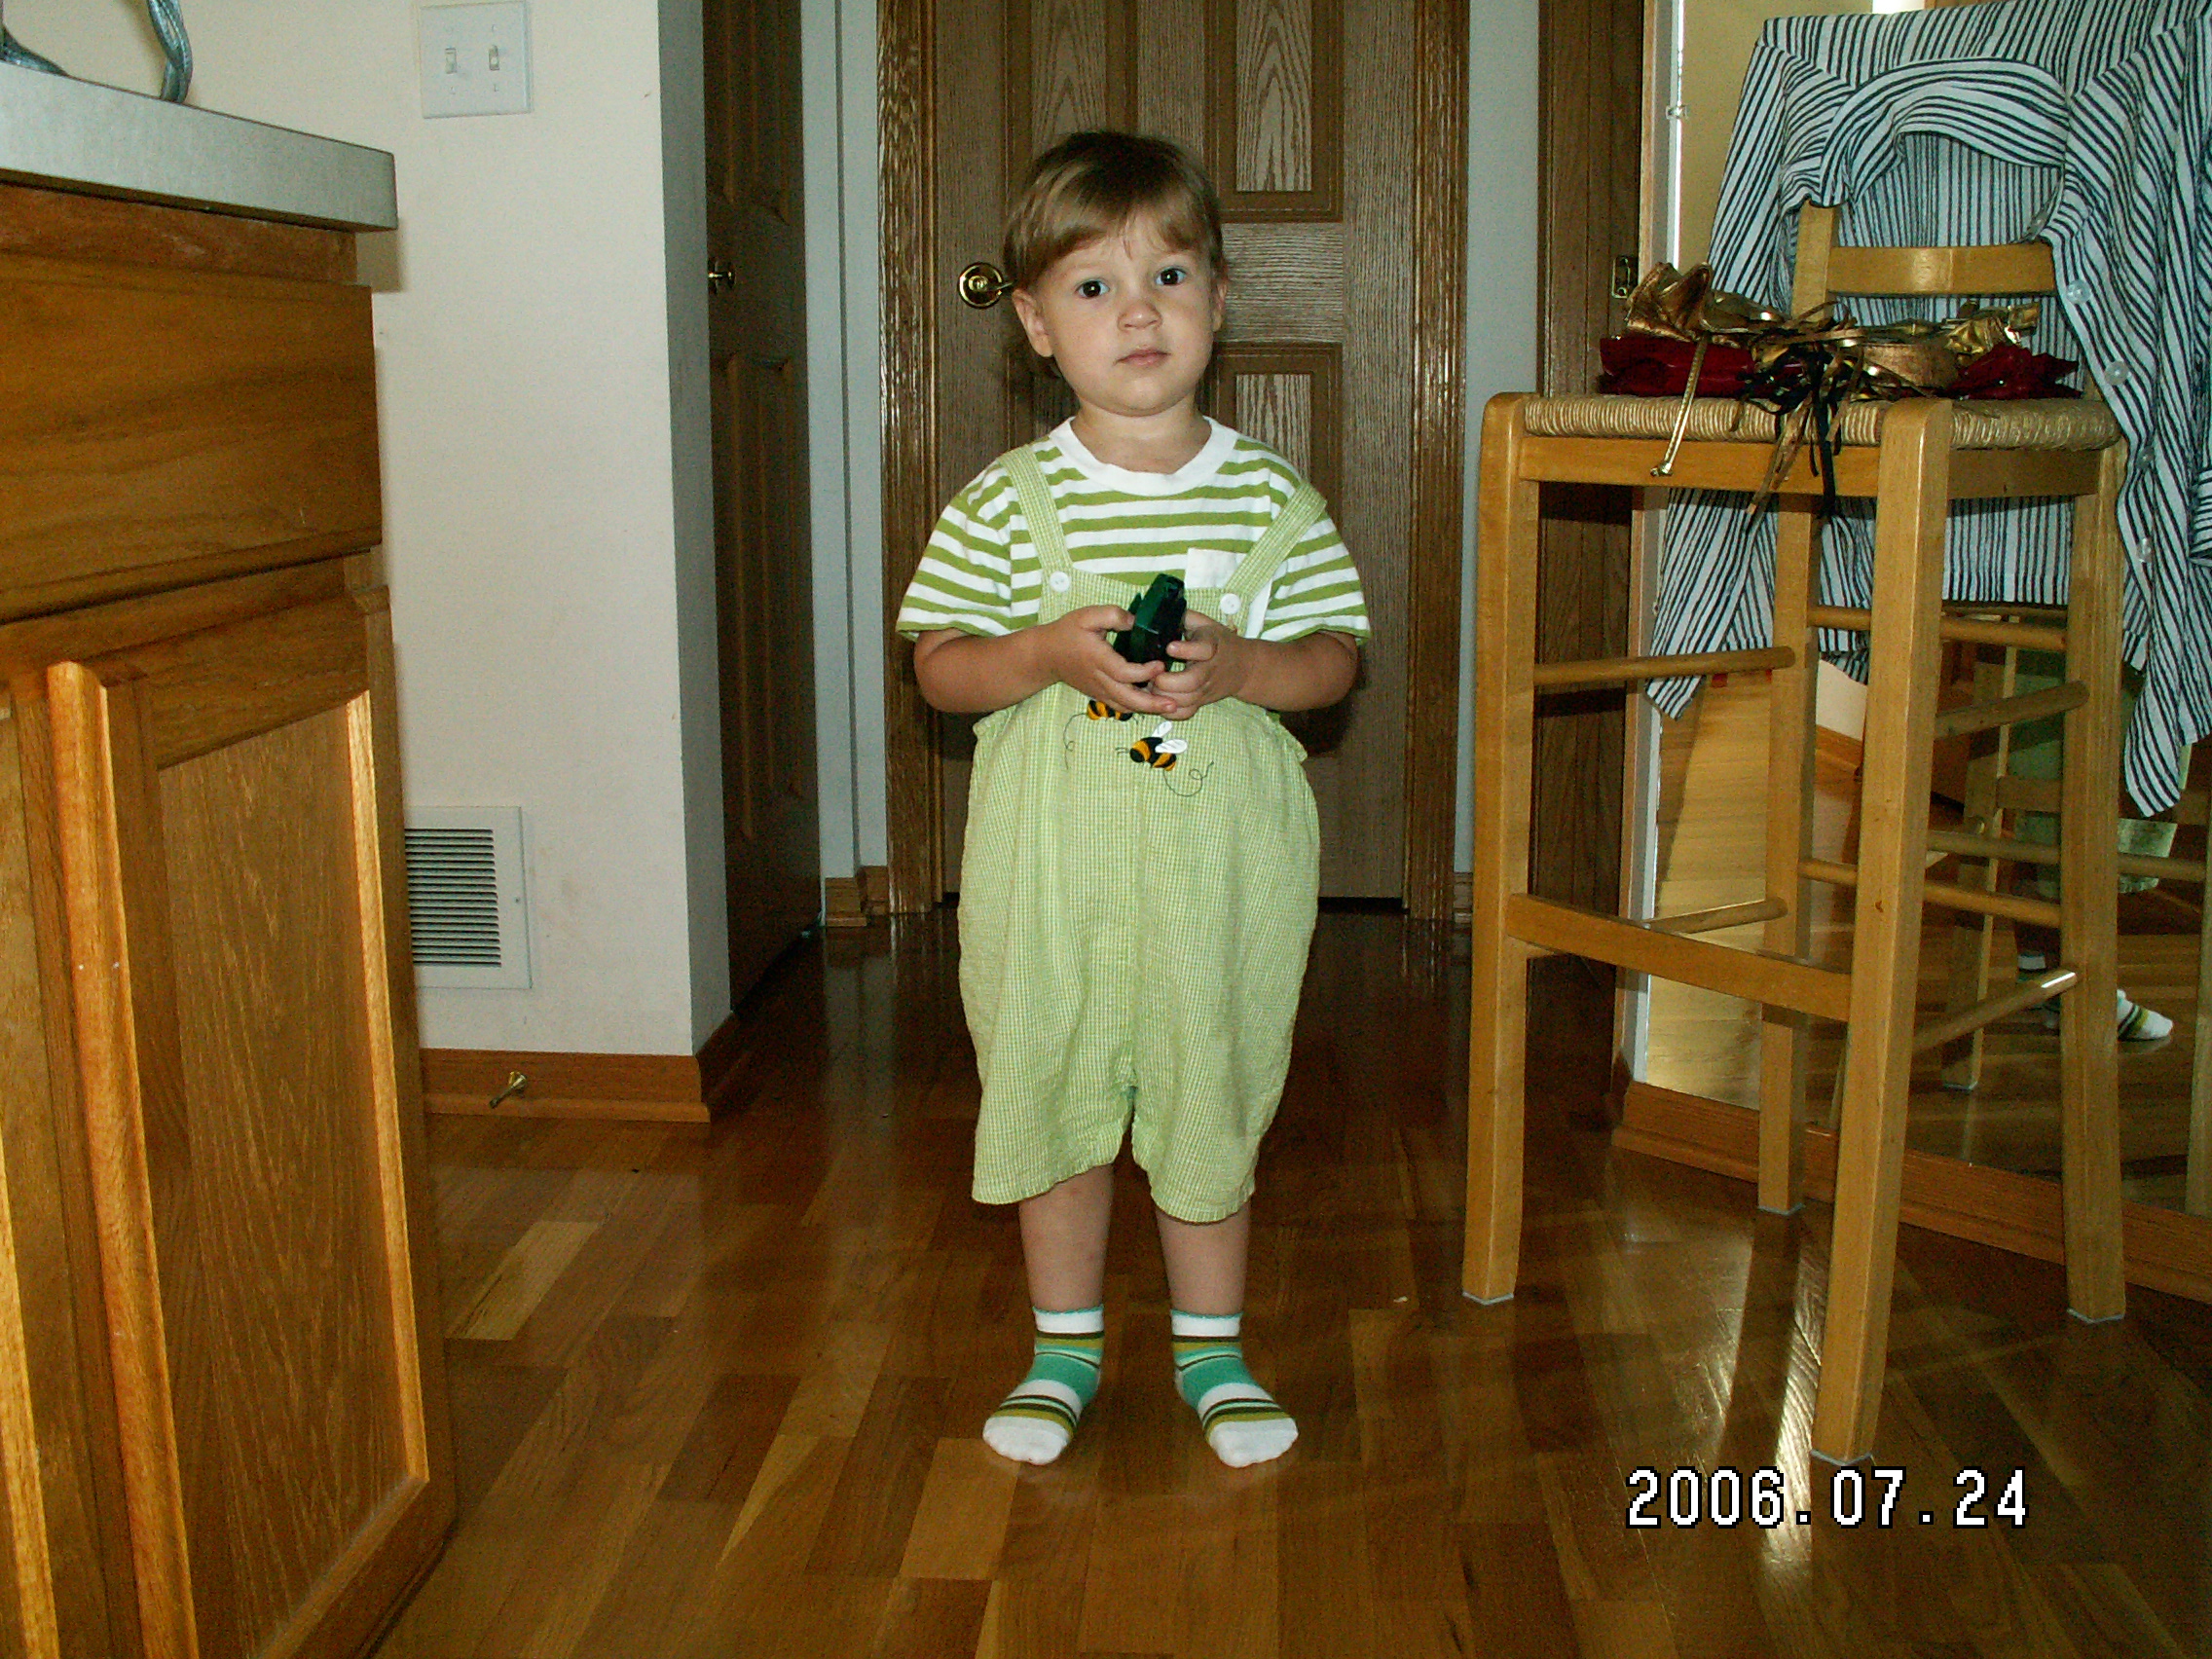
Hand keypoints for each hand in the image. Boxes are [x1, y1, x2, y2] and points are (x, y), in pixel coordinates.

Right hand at [1036, 604, 1177, 716]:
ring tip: (1169, 707)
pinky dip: (1136, 707)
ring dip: (1147, 709)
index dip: (1143, 672)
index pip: (1123, 672)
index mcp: (1098, 659)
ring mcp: (1099, 690)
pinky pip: (1119, 705)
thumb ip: (1112, 615)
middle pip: (1127, 698)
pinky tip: (1152, 704)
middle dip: (1151, 703)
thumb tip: (1136, 621)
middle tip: (1174, 703)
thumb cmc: (1067, 632)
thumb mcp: (1087, 615)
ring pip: (1124, 706)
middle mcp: (1099, 679)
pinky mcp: (1099, 694)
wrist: (1046, 655)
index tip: (1160, 665)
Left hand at [1152, 611, 1249, 719]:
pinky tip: (1158, 700)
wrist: (1243, 667)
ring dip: (1163, 696)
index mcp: (1212, 646)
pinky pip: (1186, 713)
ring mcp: (1206, 689)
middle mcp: (1210, 670)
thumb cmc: (1217, 641)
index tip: (1169, 647)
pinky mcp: (1202, 702)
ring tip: (1149, 686)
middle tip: (1152, 674)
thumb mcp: (1204, 623)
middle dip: (1167, 681)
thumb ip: (1184, 616)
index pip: (1203, 649)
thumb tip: (1158, 612)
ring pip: (1186, 700)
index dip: (1186, 650)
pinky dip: (1169, 712)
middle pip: (1191, 681)